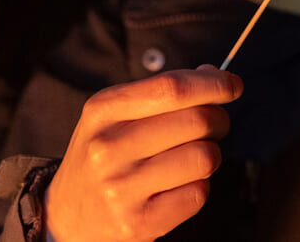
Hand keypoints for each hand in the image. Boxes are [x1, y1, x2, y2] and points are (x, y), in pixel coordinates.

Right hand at [45, 65, 242, 241]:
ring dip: (210, 154)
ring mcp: (122, 189)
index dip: (213, 83)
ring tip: (191, 157)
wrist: (67, 216)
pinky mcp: (139, 223)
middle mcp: (108, 148)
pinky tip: (178, 185)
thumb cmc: (103, 155)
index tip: (232, 84)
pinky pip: (198, 194)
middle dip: (219, 119)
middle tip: (215, 124)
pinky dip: (199, 186)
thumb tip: (213, 75)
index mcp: (103, 110)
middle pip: (197, 120)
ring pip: (204, 157)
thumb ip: (162, 93)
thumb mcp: (114, 114)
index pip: (172, 88)